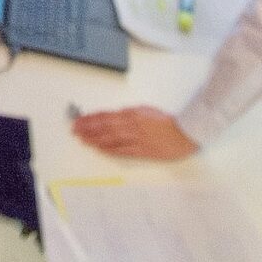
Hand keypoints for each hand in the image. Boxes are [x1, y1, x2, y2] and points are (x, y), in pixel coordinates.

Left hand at [72, 107, 198, 161]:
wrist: (186, 132)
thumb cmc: (168, 121)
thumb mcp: (146, 111)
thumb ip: (130, 114)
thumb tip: (116, 117)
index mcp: (133, 114)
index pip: (107, 116)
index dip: (91, 118)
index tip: (80, 120)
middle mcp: (132, 126)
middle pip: (105, 127)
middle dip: (88, 129)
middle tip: (75, 130)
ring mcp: (136, 139)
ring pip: (110, 139)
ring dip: (95, 139)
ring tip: (83, 139)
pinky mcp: (142, 151)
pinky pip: (122, 150)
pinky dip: (109, 149)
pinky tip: (100, 149)